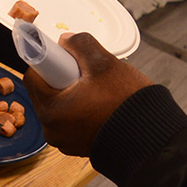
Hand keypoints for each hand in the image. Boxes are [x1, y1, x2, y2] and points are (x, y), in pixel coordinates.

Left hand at [24, 32, 150, 155]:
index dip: (47, 61)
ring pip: (59, 106)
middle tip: (87, 75)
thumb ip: (80, 45)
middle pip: (46, 92)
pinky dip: (81, 110)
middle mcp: (51, 130)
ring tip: (98, 91)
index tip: (65, 57)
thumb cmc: (128, 105)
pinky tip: (102, 105)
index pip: (33, 76)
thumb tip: (66, 40)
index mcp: (50, 111)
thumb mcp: (105, 64)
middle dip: (62, 78)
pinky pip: (72, 121)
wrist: (154, 140)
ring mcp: (65, 140)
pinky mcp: (78, 145)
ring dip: (73, 94)